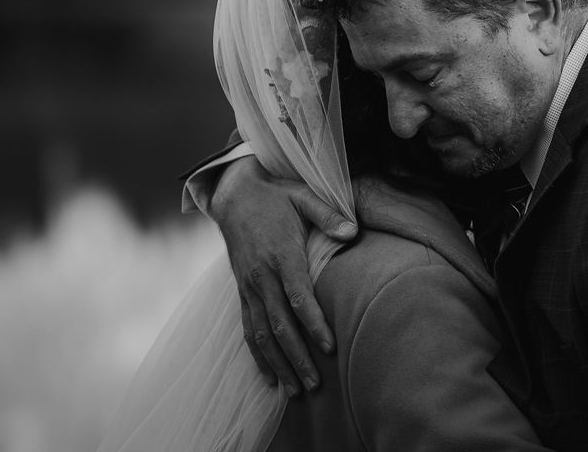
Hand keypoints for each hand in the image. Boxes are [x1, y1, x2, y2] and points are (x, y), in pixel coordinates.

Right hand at [209, 156, 357, 393]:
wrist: (234, 195)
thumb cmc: (276, 196)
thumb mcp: (303, 196)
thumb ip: (328, 214)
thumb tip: (353, 231)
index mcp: (281, 255)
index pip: (299, 297)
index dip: (314, 324)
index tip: (330, 347)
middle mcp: (261, 276)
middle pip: (280, 325)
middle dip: (298, 357)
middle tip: (316, 384)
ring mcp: (248, 287)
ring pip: (261, 334)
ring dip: (278, 364)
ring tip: (295, 391)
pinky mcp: (242, 292)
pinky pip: (248, 329)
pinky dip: (258, 355)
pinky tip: (269, 377)